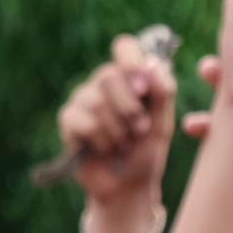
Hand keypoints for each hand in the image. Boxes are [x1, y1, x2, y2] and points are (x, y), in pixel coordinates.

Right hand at [56, 33, 178, 207]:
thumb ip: (163, 91)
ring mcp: (83, 99)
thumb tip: (151, 66)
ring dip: (116, 130)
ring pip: (96, 101)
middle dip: (129, 108)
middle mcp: (104, 82)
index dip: (130, 60)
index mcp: (130, 76)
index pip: (124, 46)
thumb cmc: (147, 151)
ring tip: (122, 144)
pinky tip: (104, 149)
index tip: (142, 86)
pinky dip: (100, 140)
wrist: (128, 185)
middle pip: (109, 75)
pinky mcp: (68, 120)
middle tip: (139, 129)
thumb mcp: (164, 122)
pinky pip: (82, 121)